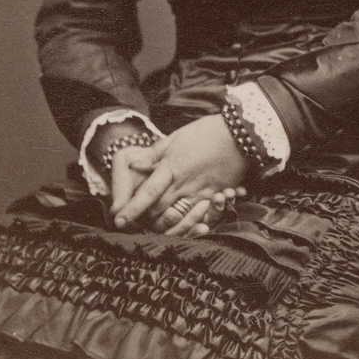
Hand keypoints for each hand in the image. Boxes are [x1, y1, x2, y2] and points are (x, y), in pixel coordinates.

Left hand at [111, 114, 246, 230]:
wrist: (240, 134)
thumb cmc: (206, 132)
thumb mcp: (176, 137)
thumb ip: (155, 154)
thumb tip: (135, 165)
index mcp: (172, 167)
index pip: (147, 192)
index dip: (132, 208)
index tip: (118, 219)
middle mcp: (184, 183)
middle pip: (159, 210)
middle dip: (144, 220)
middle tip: (133, 224)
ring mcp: (200, 193)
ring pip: (177, 217)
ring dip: (163, 225)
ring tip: (153, 227)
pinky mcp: (214, 197)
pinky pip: (197, 217)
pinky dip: (187, 223)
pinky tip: (180, 224)